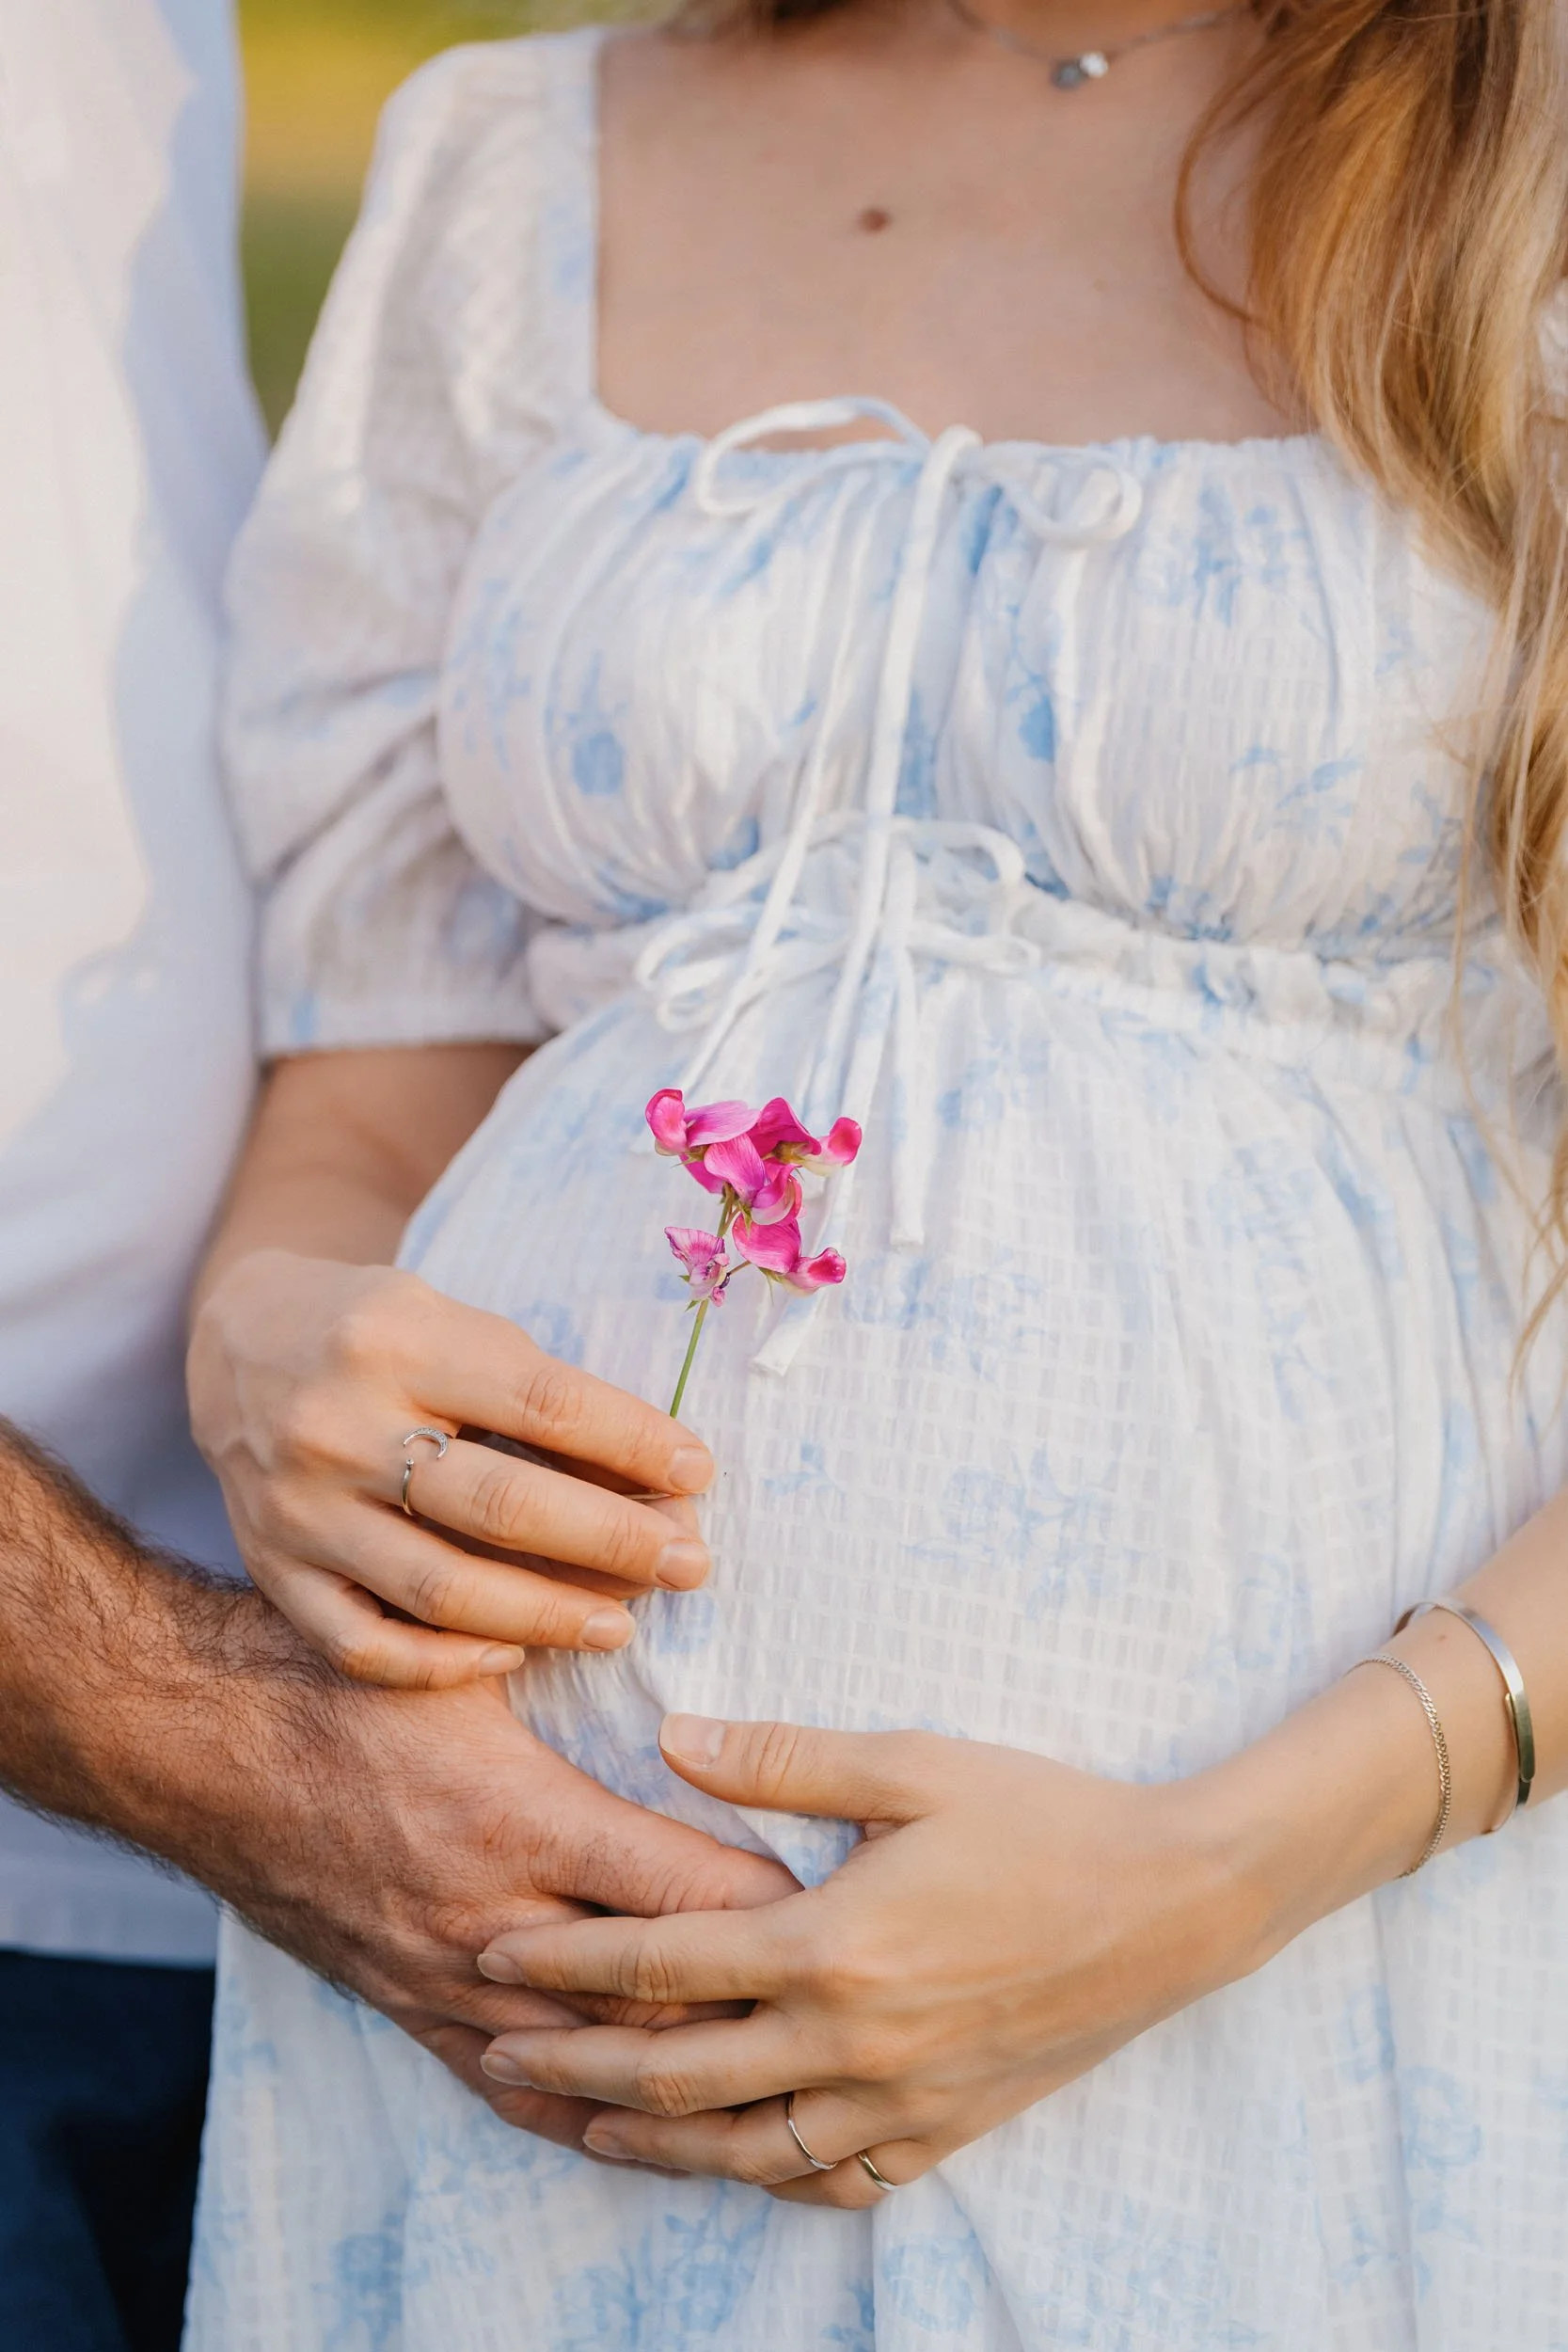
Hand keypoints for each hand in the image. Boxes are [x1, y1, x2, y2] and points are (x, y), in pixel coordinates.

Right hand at [160, 1602, 797, 2146]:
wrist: (204, 1751)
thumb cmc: (339, 1686)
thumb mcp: (468, 1653)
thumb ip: (576, 1658)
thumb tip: (672, 1628)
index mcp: (521, 1823)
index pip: (681, 1893)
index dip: (771, 1908)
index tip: (847, 1904)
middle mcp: (491, 1919)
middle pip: (654, 1996)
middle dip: (749, 2005)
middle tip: (840, 2003)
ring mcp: (447, 1979)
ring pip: (592, 2062)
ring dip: (681, 2073)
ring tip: (775, 2081)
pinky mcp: (411, 2007)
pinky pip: (510, 2087)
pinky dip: (586, 2108)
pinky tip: (646, 2127)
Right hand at [189, 1248, 716, 1685]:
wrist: (236, 1344)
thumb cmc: (379, 1331)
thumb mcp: (454, 1323)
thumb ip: (540, 1396)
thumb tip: (659, 1478)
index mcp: (396, 1339)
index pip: (544, 1404)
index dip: (635, 1443)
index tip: (699, 1473)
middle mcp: (337, 1425)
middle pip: (503, 1506)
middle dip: (614, 1543)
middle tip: (689, 1565)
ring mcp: (298, 1508)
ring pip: (443, 1590)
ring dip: (549, 1616)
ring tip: (621, 1624)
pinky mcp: (271, 1571)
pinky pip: (366, 1646)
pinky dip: (447, 1663)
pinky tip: (514, 1650)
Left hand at [473, 1715, 1264, 2201]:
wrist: (1176, 1902)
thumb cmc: (1044, 1816)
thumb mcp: (912, 1764)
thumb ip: (781, 1760)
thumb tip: (670, 1739)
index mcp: (829, 1944)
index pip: (659, 1963)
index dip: (564, 1964)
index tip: (494, 1957)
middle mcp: (851, 2041)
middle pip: (677, 2073)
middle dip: (572, 2064)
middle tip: (497, 2052)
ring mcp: (901, 2100)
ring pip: (744, 2148)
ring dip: (653, 2139)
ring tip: (585, 2121)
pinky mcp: (948, 2129)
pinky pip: (836, 2180)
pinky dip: (770, 2175)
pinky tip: (739, 2161)